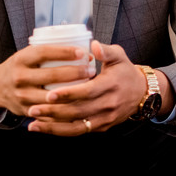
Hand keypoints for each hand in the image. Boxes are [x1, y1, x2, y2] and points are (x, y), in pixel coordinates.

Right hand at [0, 43, 94, 117]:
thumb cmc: (19, 68)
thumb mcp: (26, 55)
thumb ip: (47, 52)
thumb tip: (80, 47)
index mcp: (21, 59)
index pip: (44, 52)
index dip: (64, 52)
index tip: (82, 52)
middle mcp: (19, 77)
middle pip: (51, 75)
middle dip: (75, 72)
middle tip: (90, 70)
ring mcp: (22, 96)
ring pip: (52, 96)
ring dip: (73, 92)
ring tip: (88, 86)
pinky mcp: (25, 110)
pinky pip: (48, 111)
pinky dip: (64, 108)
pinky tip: (78, 103)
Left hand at [26, 40, 157, 135]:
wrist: (142, 93)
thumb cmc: (125, 71)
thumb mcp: (119, 56)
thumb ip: (105, 50)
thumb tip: (92, 44)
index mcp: (111, 86)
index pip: (87, 92)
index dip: (68, 94)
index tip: (49, 94)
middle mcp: (108, 105)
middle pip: (78, 112)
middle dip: (54, 112)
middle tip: (33, 109)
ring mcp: (105, 119)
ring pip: (76, 127)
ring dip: (53, 127)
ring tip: (32, 123)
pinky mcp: (101, 127)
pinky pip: (79, 131)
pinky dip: (61, 131)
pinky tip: (44, 128)